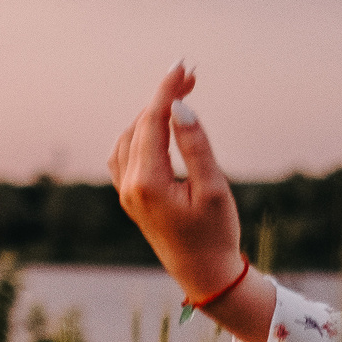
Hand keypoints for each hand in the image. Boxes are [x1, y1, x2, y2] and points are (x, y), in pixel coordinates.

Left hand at [109, 64, 275, 341]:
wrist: (204, 276)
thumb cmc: (215, 234)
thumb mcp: (213, 188)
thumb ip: (194, 145)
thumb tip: (178, 107)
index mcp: (147, 182)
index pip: (152, 121)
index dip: (167, 90)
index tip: (183, 66)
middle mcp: (129, 185)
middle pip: (141, 125)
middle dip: (164, 98)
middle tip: (192, 76)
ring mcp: (126, 192)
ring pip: (130, 136)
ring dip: (152, 114)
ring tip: (181, 96)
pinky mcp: (130, 197)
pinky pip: (125, 153)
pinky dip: (141, 132)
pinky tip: (158, 126)